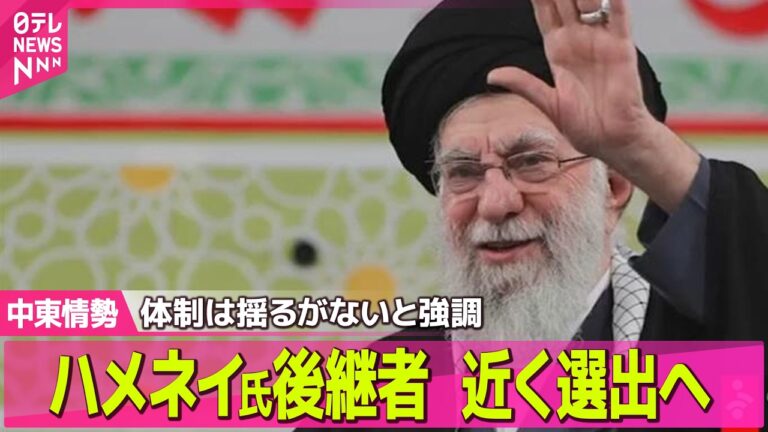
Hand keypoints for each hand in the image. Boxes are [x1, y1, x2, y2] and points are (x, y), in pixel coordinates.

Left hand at [488, 0, 700, 213]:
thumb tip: (491, 75)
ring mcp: (600, 40)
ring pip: (590, 2)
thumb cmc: (583, 125)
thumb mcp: (548, 104)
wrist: (613, 140)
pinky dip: (615, 1)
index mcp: (557, 50)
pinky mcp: (621, 47)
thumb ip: (524, 84)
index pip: (544, 12)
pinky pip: (619, 17)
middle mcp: (578, 39)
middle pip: (565, 0)